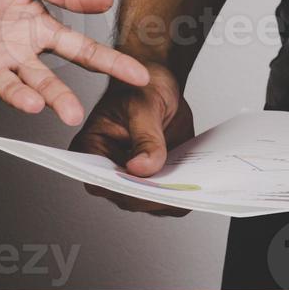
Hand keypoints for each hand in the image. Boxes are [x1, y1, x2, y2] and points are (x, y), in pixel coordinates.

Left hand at [0, 0, 149, 125]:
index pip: (81, 50)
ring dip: (22, 97)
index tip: (138, 76)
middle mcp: (20, 57)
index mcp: (40, 32)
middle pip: (45, 81)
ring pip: (11, 87)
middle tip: (73, 115)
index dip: (109, 63)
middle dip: (59, 98)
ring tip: (33, 105)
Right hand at [69, 62, 195, 216]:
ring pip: (149, 203)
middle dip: (151, 197)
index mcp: (92, 148)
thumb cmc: (140, 86)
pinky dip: (182, 194)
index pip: (98, 179)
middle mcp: (108, 168)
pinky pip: (167, 197)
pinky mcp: (153, 181)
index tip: (146, 188)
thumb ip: (145, 137)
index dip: (121, 188)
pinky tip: (196, 183)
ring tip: (191, 188)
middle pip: (126, 197)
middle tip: (178, 190)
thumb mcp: (144, 105)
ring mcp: (131, 178)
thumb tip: (142, 168)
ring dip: (170, 198)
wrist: (159, 86)